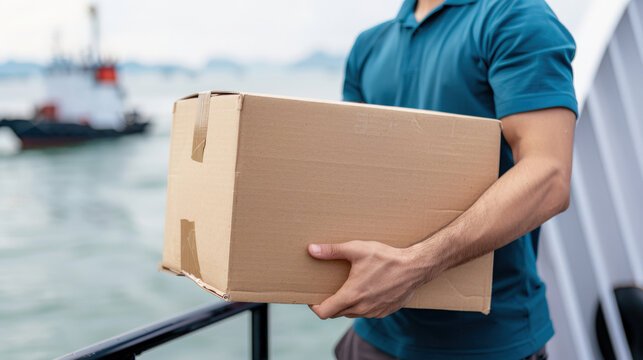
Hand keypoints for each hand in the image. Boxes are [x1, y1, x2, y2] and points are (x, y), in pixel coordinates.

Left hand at [307, 240, 429, 318]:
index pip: (324, 312)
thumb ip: (332, 251)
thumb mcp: (357, 249)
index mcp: (351, 295)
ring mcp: (374, 312)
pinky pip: (366, 313)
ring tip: (348, 288)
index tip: (313, 298)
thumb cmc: (385, 258)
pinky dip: (361, 305)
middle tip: (329, 289)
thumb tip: (311, 249)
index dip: (314, 307)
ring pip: (351, 313)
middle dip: (330, 304)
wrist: (415, 267)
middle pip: (336, 313)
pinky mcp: (385, 312)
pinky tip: (365, 290)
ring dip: (346, 305)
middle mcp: (361, 308)